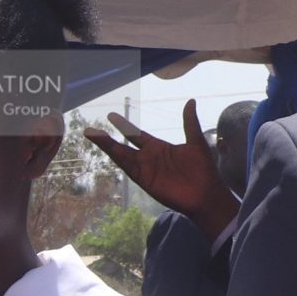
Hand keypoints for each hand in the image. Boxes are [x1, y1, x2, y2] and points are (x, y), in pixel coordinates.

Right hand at [85, 100, 238, 241]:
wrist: (206, 193)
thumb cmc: (203, 169)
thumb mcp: (195, 141)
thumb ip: (189, 122)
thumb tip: (190, 101)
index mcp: (159, 147)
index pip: (136, 135)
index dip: (124, 126)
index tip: (111, 116)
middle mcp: (148, 158)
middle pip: (123, 145)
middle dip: (107, 138)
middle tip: (90, 129)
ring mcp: (145, 169)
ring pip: (121, 155)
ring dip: (107, 146)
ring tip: (92, 135)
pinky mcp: (144, 179)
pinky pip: (128, 167)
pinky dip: (118, 158)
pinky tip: (109, 149)